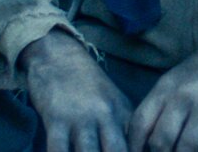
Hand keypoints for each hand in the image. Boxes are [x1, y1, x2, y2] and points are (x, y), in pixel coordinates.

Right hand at [19, 30, 132, 151]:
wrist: (59, 55)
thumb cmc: (88, 86)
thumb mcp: (114, 103)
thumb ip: (125, 130)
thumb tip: (141, 148)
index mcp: (123, 114)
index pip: (137, 146)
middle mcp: (106, 116)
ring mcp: (81, 117)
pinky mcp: (56, 118)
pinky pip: (58, 150)